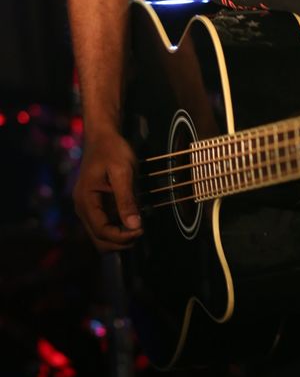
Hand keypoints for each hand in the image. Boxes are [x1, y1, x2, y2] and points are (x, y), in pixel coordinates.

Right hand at [73, 130, 142, 250]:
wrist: (103, 135)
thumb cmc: (113, 150)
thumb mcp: (122, 172)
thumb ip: (126, 199)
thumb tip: (134, 226)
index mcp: (86, 200)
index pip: (101, 231)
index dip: (122, 236)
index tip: (141, 230)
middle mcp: (82, 207)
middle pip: (99, 239)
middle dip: (120, 241)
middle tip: (141, 230)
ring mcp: (87, 207)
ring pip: (100, 234)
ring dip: (119, 236)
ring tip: (138, 226)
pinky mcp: (94, 204)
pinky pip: (104, 223)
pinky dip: (117, 227)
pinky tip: (132, 218)